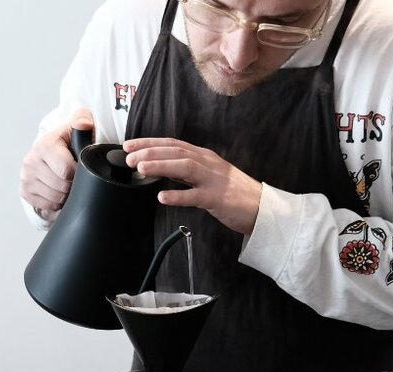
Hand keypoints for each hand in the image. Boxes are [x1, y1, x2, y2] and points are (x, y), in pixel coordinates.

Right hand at [19, 109, 93, 221]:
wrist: (52, 152)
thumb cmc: (68, 143)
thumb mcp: (76, 130)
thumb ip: (83, 121)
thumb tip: (84, 124)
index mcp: (44, 145)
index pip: (67, 171)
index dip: (78, 174)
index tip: (80, 169)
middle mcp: (30, 161)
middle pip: (62, 187)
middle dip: (72, 185)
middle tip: (74, 177)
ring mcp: (26, 177)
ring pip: (55, 198)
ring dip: (64, 195)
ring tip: (66, 182)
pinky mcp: (24, 191)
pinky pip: (47, 207)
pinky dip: (56, 203)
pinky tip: (57, 190)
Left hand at [123, 138, 261, 234]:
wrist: (263, 208)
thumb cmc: (234, 193)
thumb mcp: (210, 175)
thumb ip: (188, 171)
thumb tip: (162, 169)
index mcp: (204, 157)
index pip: (173, 144)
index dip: (150, 142)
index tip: (130, 145)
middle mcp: (208, 164)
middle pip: (176, 152)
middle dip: (150, 152)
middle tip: (129, 156)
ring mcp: (214, 180)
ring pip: (184, 167)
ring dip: (161, 166)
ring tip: (141, 168)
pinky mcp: (218, 198)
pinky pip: (195, 196)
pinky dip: (178, 195)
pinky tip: (162, 197)